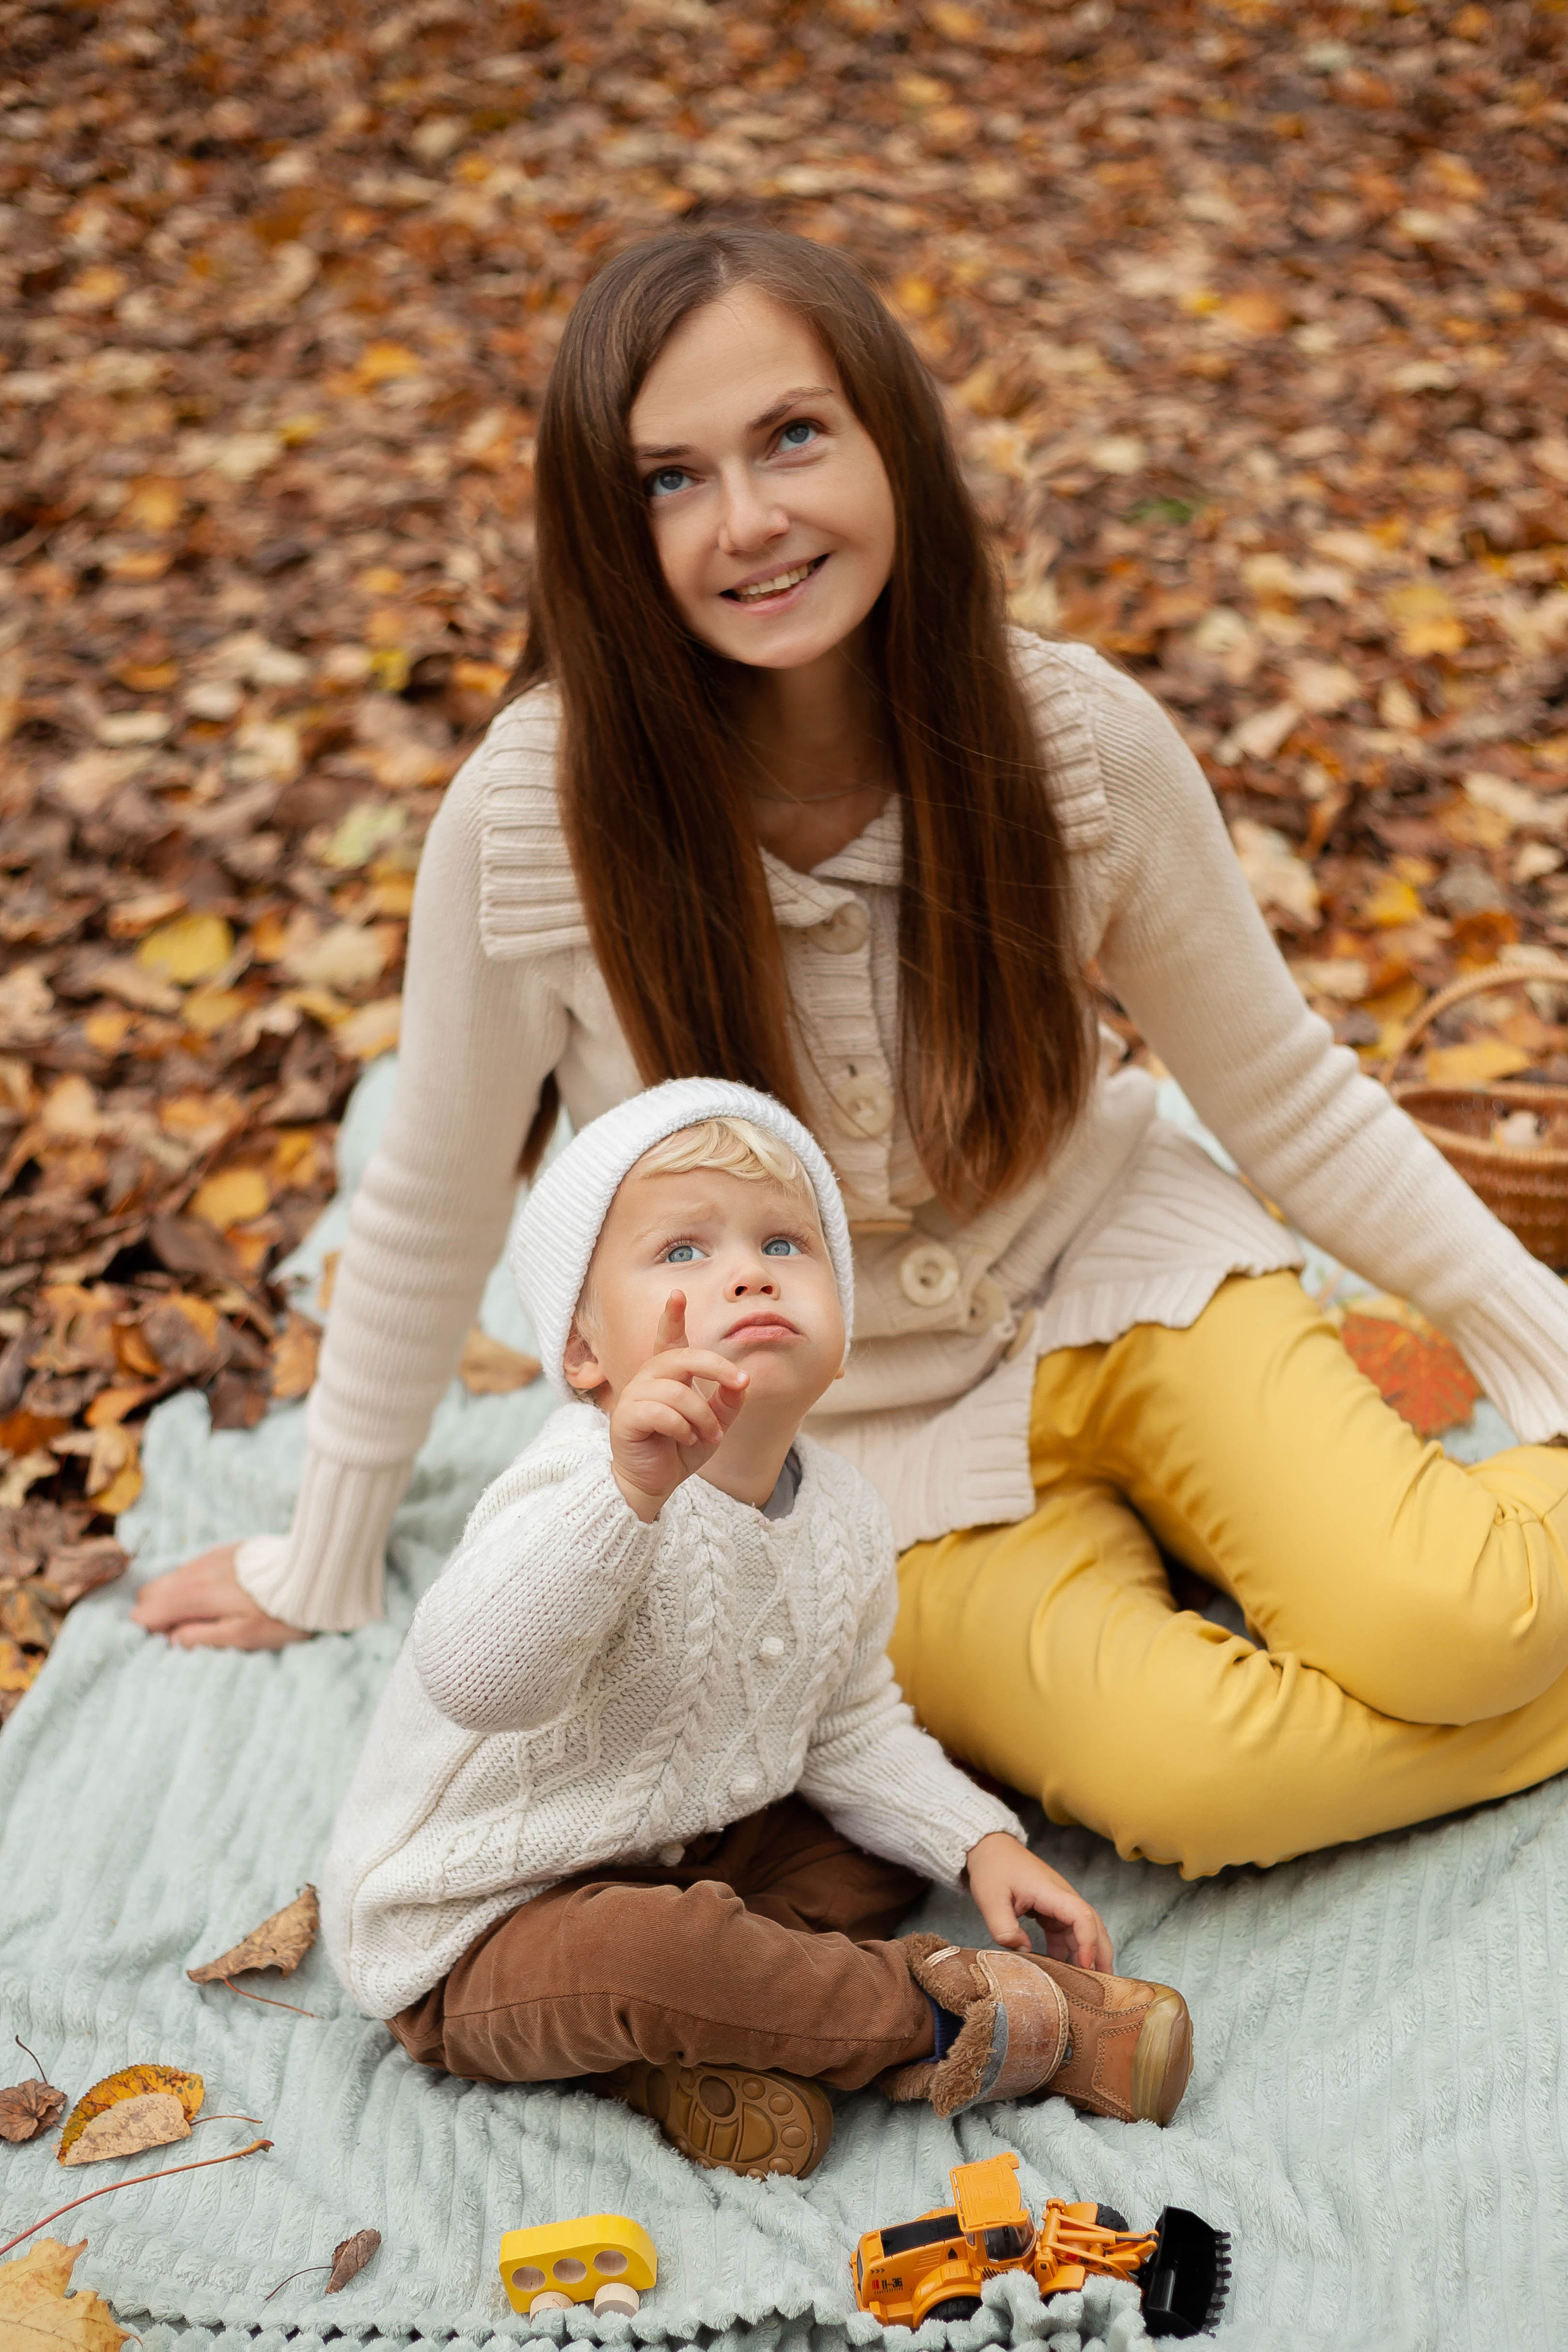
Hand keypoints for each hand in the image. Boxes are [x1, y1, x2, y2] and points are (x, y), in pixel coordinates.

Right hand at [130, 1544, 308, 1651]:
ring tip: (205, 1616)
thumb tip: (172, 1640)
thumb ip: (200, 1639)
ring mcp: (208, 1557)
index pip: (143, 1612)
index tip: (171, 1642)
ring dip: (176, 1599)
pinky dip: (194, 1585)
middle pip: (150, 1593)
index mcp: (192, 1594)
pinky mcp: (224, 1551)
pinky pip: (194, 1569)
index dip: (150, 1632)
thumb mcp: (241, 1636)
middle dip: (157, 1614)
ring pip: (172, 1579)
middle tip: (185, 1631)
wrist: (311, 1572)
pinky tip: (220, 1596)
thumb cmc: (278, 1611)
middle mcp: (193, 1570)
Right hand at [608, 1291, 749, 1520]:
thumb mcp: (714, 1426)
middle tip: (741, 1382)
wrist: (653, 1484)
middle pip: (682, 1357)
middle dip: (717, 1366)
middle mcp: (648, 1379)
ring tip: (708, 1435)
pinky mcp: (625, 1418)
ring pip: (676, 1390)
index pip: (670, 1341)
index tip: (678, 1294)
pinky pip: (660, 1411)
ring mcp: (634, 1397)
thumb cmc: (679, 1450)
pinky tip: (686, 1439)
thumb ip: (727, 1402)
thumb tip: (742, 1381)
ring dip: (701, 1414)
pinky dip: (682, 1426)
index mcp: (668, 1376)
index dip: (672, 1318)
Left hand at [965, 1831, 1113, 1972]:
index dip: (1088, 1941)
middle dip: (1100, 1953)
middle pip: (1093, 1925)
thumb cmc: (993, 1868)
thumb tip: (1024, 1952)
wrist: (990, 1848)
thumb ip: (1004, 1929)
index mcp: (1051, 1892)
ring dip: (1087, 1954)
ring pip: (1082, 1930)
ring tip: (1089, 1984)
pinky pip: (1066, 1932)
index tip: (1085, 1965)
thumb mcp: (990, 1900)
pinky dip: (1068, 1950)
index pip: (1082, 1916)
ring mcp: (1058, 1903)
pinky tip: (1063, 1969)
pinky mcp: (1051, 1908)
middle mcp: (1062, 1897)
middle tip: (1104, 1984)